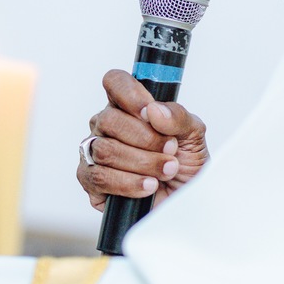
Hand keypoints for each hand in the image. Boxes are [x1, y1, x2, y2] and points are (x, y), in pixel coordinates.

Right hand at [77, 69, 208, 211]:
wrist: (184, 201)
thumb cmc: (186, 164)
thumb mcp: (193, 135)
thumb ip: (178, 117)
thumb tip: (155, 111)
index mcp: (128, 106)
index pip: (115, 82)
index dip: (129, 94)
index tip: (150, 111)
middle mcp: (106, 126)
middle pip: (109, 120)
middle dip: (145, 138)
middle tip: (170, 149)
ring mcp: (94, 153)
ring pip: (104, 150)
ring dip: (142, 163)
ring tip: (166, 170)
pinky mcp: (90, 181)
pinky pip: (99, 177)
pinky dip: (128, 183)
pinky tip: (148, 185)